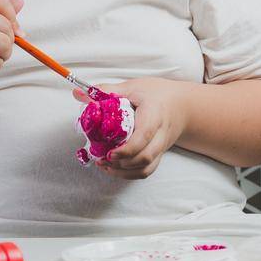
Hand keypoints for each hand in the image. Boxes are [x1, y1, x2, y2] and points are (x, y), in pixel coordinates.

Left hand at [74, 77, 188, 179]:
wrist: (182, 105)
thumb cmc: (157, 94)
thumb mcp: (133, 87)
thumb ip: (105, 91)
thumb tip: (77, 93)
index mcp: (154, 114)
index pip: (145, 135)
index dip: (127, 148)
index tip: (109, 152)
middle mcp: (161, 134)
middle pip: (145, 156)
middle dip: (121, 163)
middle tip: (101, 159)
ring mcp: (161, 147)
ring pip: (146, 167)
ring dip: (124, 171)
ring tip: (104, 165)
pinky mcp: (158, 154)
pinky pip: (147, 170)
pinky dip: (130, 174)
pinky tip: (114, 169)